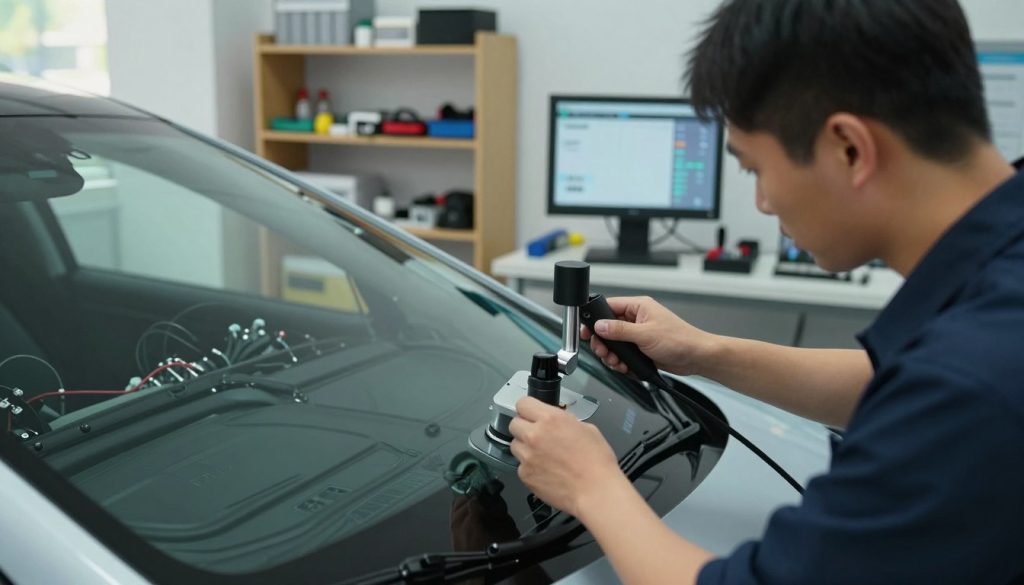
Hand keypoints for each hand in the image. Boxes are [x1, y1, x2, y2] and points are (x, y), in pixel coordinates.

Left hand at [509, 396, 622, 516]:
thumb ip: (565, 421)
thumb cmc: (596, 462)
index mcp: (550, 419)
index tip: (531, 414)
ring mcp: (527, 456)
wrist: (595, 491)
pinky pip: (520, 466)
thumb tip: (557, 422)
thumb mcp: (587, 429)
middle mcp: (534, 435)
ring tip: (543, 455)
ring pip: (515, 445)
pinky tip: (546, 471)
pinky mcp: (525, 475)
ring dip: (525, 447)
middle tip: (538, 435)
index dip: (528, 409)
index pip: (523, 403)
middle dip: (524, 428)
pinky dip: (530, 467)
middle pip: (514, 424)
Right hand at [580, 296, 713, 375]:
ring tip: (617, 362)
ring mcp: (638, 335)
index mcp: (638, 307)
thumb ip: (620, 330)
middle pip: (608, 329)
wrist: (696, 357)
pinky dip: (622, 363)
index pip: (608, 307)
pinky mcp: (641, 349)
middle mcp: (637, 319)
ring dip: (612, 355)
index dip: (595, 318)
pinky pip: (623, 354)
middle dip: (604, 343)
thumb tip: (600, 326)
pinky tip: (626, 367)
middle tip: (603, 351)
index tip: (587, 330)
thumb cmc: (680, 340)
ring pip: (614, 344)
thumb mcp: (645, 334)